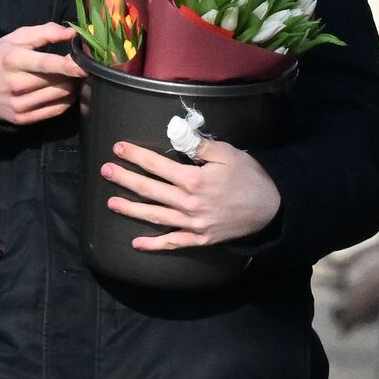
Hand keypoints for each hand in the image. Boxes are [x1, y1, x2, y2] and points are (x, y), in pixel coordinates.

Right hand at [0, 23, 86, 124]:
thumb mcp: (16, 37)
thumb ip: (45, 32)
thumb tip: (72, 33)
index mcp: (13, 60)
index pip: (46, 64)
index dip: (68, 66)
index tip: (86, 65)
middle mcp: (15, 84)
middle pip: (59, 80)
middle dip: (73, 73)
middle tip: (77, 65)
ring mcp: (18, 104)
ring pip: (61, 95)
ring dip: (72, 85)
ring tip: (69, 77)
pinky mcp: (21, 119)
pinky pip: (56, 110)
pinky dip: (66, 100)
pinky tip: (63, 90)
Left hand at [102, 139, 281, 249]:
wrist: (271, 208)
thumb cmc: (250, 176)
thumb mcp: (228, 153)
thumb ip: (200, 146)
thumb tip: (176, 134)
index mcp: (194, 179)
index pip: (157, 165)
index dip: (136, 155)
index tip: (119, 148)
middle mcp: (188, 203)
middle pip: (149, 189)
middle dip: (125, 178)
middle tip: (106, 171)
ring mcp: (192, 224)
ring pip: (154, 216)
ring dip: (131, 209)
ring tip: (111, 202)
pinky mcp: (199, 239)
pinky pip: (172, 243)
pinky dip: (153, 244)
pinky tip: (136, 243)